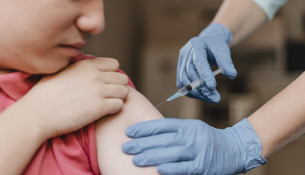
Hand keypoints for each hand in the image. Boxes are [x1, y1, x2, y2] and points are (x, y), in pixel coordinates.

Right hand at [16, 57, 128, 137]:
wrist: (37, 113)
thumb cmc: (46, 94)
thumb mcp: (62, 71)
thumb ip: (80, 68)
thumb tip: (91, 68)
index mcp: (86, 65)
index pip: (114, 64)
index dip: (111, 74)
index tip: (105, 82)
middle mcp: (95, 76)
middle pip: (122, 78)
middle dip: (118, 86)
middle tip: (109, 95)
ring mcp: (98, 91)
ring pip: (124, 91)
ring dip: (118, 98)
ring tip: (108, 103)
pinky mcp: (99, 108)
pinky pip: (119, 105)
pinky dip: (115, 109)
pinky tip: (104, 111)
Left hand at [123, 118, 264, 174]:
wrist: (234, 148)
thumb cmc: (207, 138)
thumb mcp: (192, 128)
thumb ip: (174, 131)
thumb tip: (150, 134)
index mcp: (187, 126)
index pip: (162, 125)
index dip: (144, 128)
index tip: (129, 132)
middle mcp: (191, 136)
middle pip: (163, 139)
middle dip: (142, 144)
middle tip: (126, 147)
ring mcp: (197, 151)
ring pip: (171, 153)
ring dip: (152, 156)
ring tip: (135, 159)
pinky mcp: (203, 166)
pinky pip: (185, 167)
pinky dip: (171, 168)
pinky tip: (158, 169)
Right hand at [177, 23, 236, 101]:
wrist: (206, 44)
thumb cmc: (215, 47)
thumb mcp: (223, 51)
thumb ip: (227, 62)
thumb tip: (232, 75)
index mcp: (196, 45)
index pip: (198, 61)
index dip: (204, 74)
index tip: (212, 87)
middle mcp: (185, 54)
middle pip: (190, 73)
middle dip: (202, 88)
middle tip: (215, 98)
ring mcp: (180, 63)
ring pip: (183, 81)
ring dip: (197, 93)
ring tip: (211, 98)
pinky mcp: (180, 71)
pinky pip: (182, 85)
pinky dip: (193, 92)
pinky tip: (204, 96)